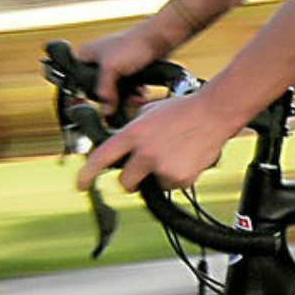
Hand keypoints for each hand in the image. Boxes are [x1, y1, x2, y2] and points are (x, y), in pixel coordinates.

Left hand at [76, 92, 232, 193]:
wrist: (213, 113)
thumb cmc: (184, 110)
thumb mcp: (150, 112)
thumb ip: (134, 129)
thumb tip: (126, 143)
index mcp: (133, 134)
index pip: (101, 157)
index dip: (87, 174)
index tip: (81, 185)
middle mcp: (144, 151)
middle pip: (125, 182)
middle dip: (131, 181)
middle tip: (142, 173)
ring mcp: (162, 166)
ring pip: (153, 184)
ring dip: (160, 176)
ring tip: (176, 155)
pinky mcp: (180, 177)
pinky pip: (173, 185)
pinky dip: (179, 177)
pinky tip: (188, 159)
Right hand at [78, 25, 167, 110]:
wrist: (158, 39)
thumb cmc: (132, 44)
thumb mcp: (111, 68)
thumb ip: (105, 90)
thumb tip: (106, 109)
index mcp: (86, 55)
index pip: (78, 81)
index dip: (88, 93)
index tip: (98, 103)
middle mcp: (98, 60)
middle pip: (100, 89)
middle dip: (114, 97)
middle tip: (122, 100)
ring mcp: (114, 66)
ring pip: (116, 90)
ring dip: (128, 96)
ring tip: (137, 96)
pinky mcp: (129, 70)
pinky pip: (128, 87)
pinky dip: (135, 92)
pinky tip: (142, 92)